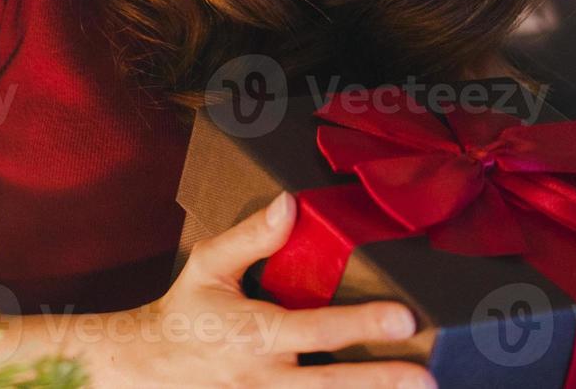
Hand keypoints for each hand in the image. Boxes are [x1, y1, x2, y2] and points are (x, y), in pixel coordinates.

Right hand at [79, 192, 433, 387]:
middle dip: (380, 381)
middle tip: (425, 376)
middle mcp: (266, 375)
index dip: (361, 325)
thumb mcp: (209, 265)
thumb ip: (251, 237)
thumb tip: (289, 204)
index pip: (317, 329)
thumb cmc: (186, 311)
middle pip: (332, 383)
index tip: (403, 318)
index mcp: (256, 333)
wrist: (150, 365)